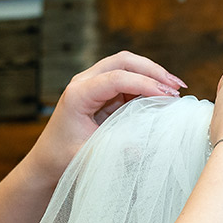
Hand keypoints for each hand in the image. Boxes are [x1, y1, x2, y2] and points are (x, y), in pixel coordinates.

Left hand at [24, 51, 186, 185]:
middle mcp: (84, 82)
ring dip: (152, 75)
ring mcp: (92, 83)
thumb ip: (118, 146)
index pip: (116, 78)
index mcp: (78, 94)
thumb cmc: (63, 159)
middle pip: (123, 61)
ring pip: (127, 66)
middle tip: (177, 87)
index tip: (167, 97)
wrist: (46, 162)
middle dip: (153, 71)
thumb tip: (151, 138)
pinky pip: (127, 80)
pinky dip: (146, 85)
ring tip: (175, 90)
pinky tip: (162, 96)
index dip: (145, 84)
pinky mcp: (100, 91)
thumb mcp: (91, 155)